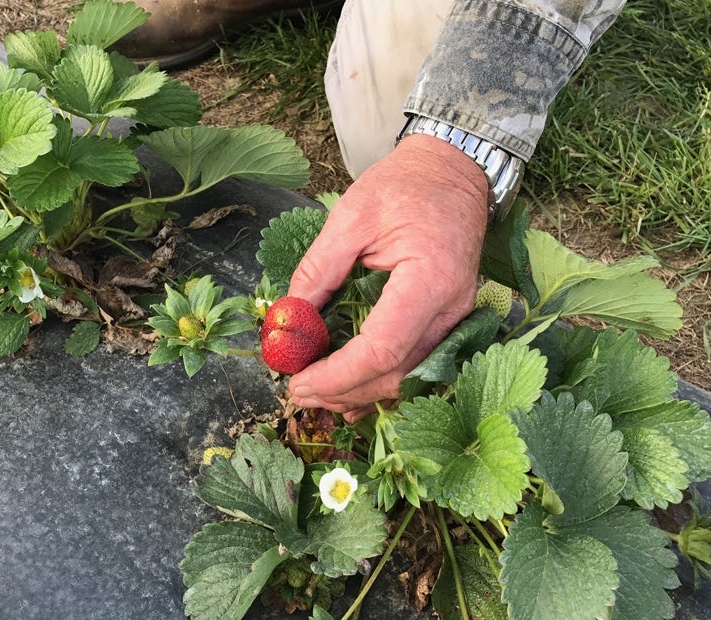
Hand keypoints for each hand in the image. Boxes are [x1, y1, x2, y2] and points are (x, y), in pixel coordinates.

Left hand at [287, 134, 488, 419]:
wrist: (453, 170)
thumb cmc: (404, 185)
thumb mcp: (351, 216)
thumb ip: (318, 269)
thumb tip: (287, 317)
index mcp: (429, 279)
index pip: (381, 348)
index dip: (337, 375)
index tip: (297, 381)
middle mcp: (451, 308)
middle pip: (396, 374)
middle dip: (343, 391)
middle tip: (297, 391)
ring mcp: (456, 318)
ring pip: (409, 378)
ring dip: (360, 393)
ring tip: (316, 392)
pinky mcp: (450, 320)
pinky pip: (417, 366)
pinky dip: (380, 382)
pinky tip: (349, 391)